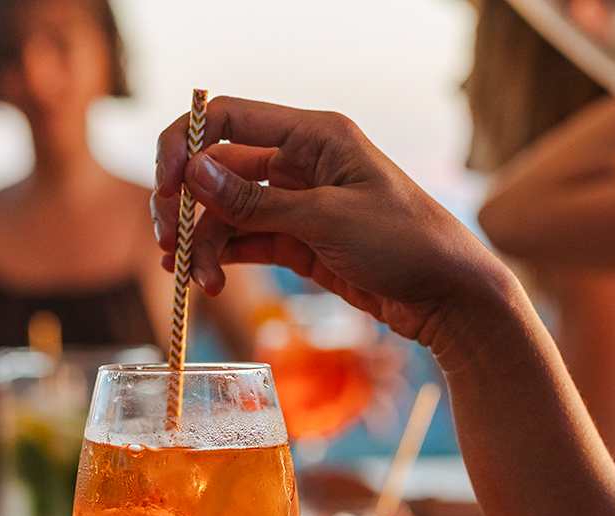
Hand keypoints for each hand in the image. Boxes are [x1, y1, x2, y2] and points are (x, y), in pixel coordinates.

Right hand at [152, 97, 515, 353]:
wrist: (450, 296)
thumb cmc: (406, 244)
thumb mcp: (327, 220)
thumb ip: (256, 202)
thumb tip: (194, 174)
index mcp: (314, 135)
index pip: (228, 119)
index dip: (185, 146)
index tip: (165, 188)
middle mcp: (301, 161)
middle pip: (218, 170)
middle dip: (186, 205)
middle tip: (168, 243)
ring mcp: (297, 202)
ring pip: (227, 212)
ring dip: (203, 243)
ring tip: (197, 280)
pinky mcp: (298, 241)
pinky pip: (245, 241)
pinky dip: (222, 259)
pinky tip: (210, 282)